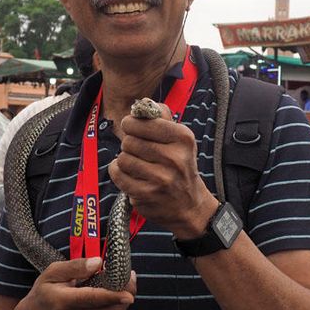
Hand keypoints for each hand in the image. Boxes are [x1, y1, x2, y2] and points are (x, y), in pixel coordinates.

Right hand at [5, 257, 134, 309]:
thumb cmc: (40, 296)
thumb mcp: (51, 274)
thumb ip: (75, 267)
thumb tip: (97, 261)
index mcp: (63, 300)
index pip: (94, 298)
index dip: (114, 294)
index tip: (129, 289)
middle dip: (124, 297)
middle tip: (130, 280)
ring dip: (119, 304)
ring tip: (121, 286)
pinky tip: (107, 299)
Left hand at [110, 104, 218, 238]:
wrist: (191, 206)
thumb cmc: (181, 166)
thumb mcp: (180, 139)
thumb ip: (162, 117)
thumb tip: (142, 103)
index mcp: (183, 137)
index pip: (141, 122)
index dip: (130, 124)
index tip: (131, 128)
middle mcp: (174, 157)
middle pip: (129, 140)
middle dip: (130, 145)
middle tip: (139, 152)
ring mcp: (161, 178)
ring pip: (122, 158)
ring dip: (125, 160)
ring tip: (137, 165)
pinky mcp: (147, 194)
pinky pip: (118, 174)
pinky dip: (118, 173)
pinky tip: (129, 174)